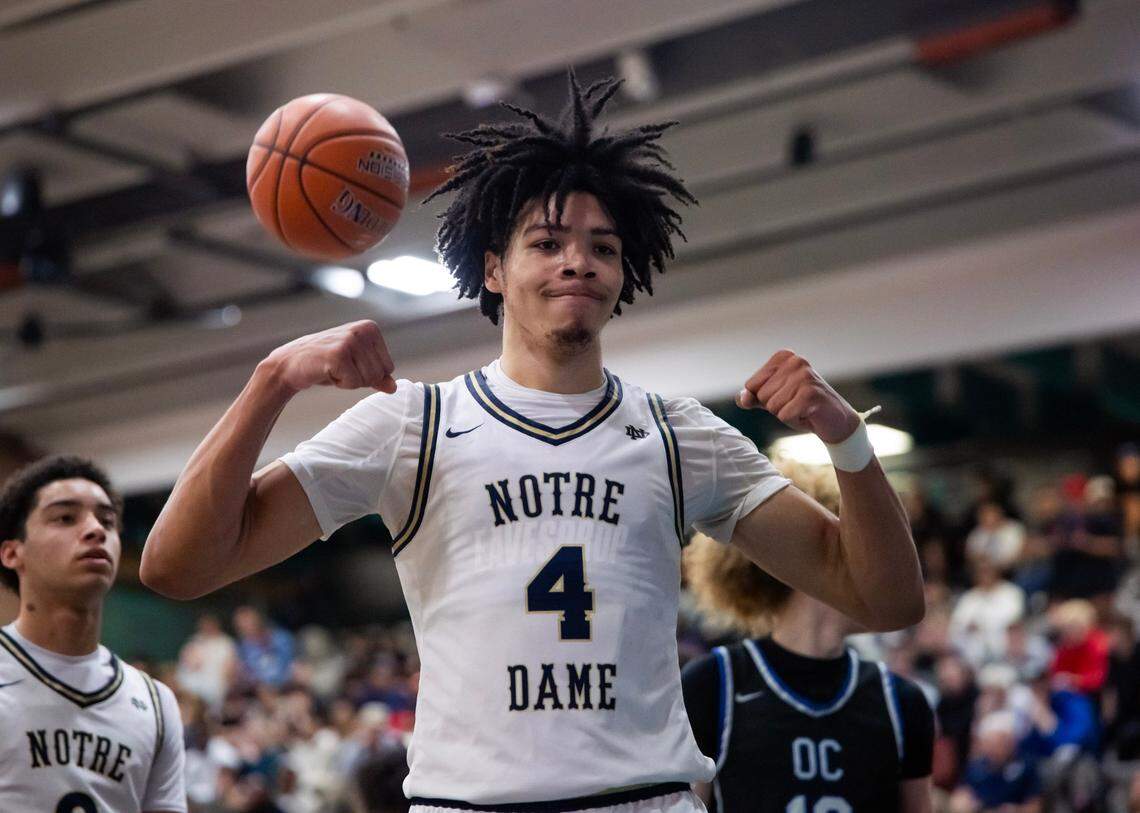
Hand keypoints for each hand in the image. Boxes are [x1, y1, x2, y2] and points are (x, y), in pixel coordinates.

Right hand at [264, 320, 395, 393]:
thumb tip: (393, 387)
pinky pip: (354, 383)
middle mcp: (362, 330)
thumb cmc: (324, 364)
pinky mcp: (339, 354)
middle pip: (379, 374)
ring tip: (332, 368)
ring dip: (349, 381)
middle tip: (338, 367)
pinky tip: (327, 371)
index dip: (368, 374)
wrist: (290, 365)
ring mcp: (350, 341)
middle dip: (359, 378)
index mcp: (370, 328)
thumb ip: (377, 375)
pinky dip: (340, 384)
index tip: (349, 364)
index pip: (388, 367)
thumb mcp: (355, 367)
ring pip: (368, 380)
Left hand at [736, 350, 858, 443]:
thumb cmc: (801, 407)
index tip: (785, 396)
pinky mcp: (811, 393)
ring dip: (785, 414)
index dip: (765, 398)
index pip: (751, 385)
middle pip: (762, 396)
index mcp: (783, 357)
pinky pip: (784, 415)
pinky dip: (794, 420)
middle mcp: (795, 361)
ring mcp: (805, 376)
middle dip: (776, 407)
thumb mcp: (773, 399)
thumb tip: (742, 399)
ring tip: (802, 408)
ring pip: (772, 406)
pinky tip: (808, 414)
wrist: (835, 420)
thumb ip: (753, 397)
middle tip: (796, 404)